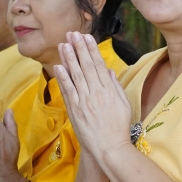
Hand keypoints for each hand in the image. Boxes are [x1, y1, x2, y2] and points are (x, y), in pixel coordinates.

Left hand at [55, 32, 131, 162]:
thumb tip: (108, 71)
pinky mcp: (75, 110)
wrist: (109, 147)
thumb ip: (115, 86)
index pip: (98, 65)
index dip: (91, 50)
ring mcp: (84, 101)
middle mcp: (96, 92)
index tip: (87, 37)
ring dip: (68, 58)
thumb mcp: (123, 104)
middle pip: (85, 66)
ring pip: (75, 75)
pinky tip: (58, 66)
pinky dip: (63, 78)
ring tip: (63, 44)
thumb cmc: (118, 128)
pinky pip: (68, 91)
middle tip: (72, 33)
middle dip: (78, 48)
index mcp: (109, 90)